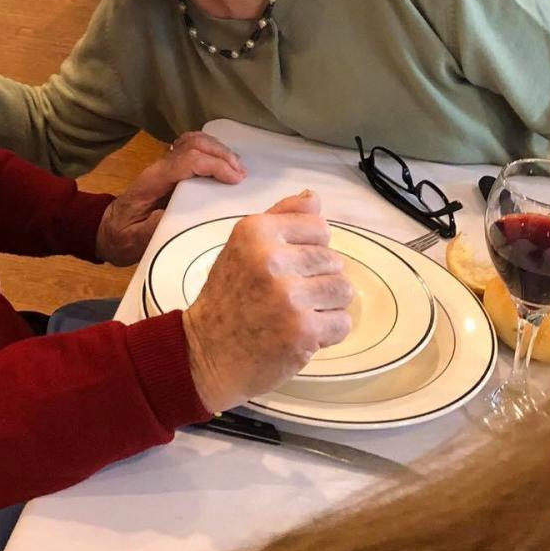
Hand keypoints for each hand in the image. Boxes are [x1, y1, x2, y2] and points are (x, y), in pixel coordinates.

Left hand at [96, 132, 245, 266]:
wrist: (111, 229)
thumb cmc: (123, 236)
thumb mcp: (133, 240)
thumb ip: (151, 229)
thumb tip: (173, 215)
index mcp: (151, 182)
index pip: (186, 161)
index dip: (213, 165)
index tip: (235, 180)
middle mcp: (159, 167)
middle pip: (192, 144)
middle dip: (221, 154)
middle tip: (241, 174)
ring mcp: (165, 165)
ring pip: (192, 141)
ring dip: (218, 149)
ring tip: (238, 168)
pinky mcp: (171, 168)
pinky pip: (192, 148)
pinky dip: (211, 150)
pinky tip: (225, 164)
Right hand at [181, 193, 352, 413]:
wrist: (206, 353)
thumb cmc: (227, 298)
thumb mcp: (242, 246)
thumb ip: (280, 217)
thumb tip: (314, 197)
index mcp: (256, 231)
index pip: (319, 227)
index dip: (311, 248)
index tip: (291, 266)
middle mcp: (271, 259)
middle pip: (334, 260)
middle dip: (318, 280)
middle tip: (288, 297)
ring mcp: (288, 296)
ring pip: (343, 290)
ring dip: (326, 306)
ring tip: (298, 314)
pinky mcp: (302, 330)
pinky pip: (342, 322)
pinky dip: (327, 332)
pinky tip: (300, 334)